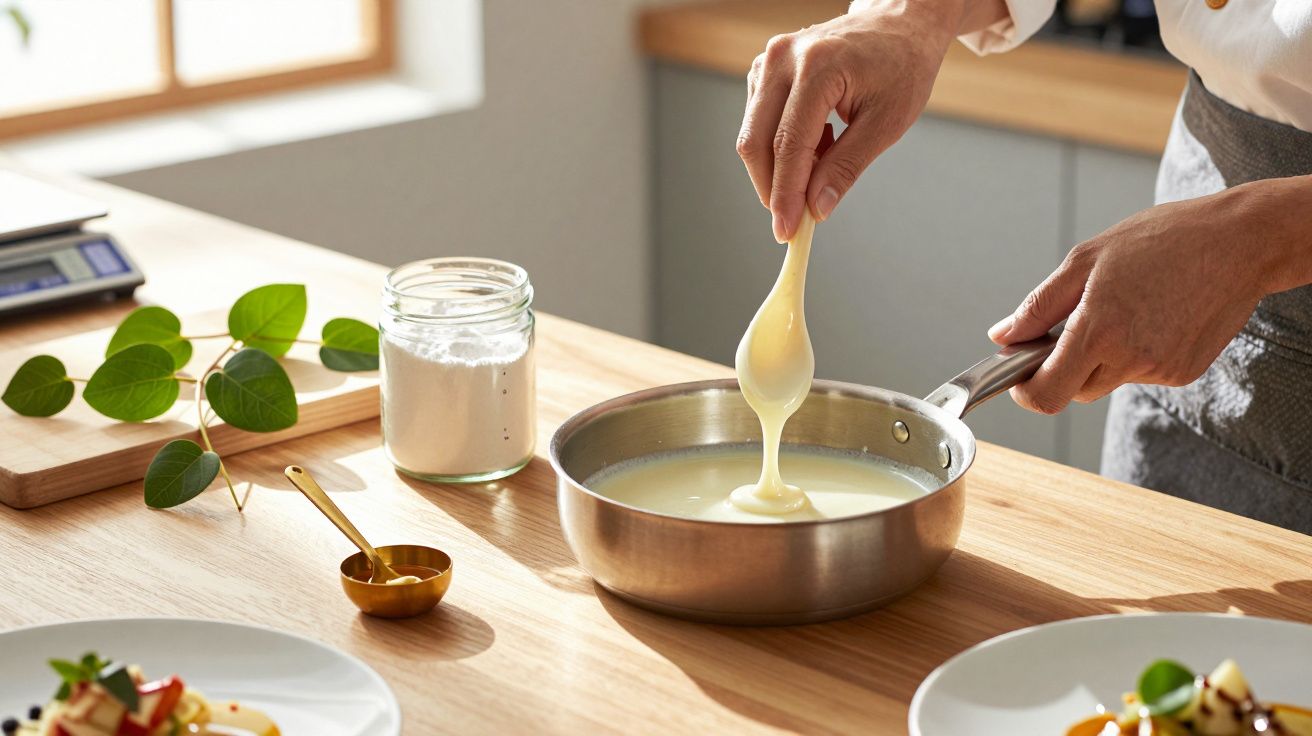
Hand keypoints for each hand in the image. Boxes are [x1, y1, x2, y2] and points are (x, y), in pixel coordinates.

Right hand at [737, 0, 1004, 242]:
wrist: (899, 24)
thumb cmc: (901, 67)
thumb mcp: (887, 123)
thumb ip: (847, 166)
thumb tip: (816, 208)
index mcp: (818, 66)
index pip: (789, 144)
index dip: (785, 194)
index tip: (787, 232)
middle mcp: (784, 58)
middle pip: (757, 141)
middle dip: (772, 189)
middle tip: (792, 222)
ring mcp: (769, 60)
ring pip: (753, 135)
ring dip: (780, 167)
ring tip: (824, 162)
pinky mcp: (765, 69)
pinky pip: (759, 122)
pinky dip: (781, 147)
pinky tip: (818, 142)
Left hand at [988, 184, 1295, 414]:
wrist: (1240, 242)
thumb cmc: (1162, 240)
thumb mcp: (1086, 260)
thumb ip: (1038, 306)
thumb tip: (1002, 336)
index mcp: (1099, 331)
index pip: (1047, 394)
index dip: (1026, 390)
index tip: (1021, 373)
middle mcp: (1130, 359)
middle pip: (1074, 390)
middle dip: (1064, 367)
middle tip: (1075, 324)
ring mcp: (1161, 370)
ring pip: (1107, 381)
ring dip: (1102, 357)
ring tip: (1125, 308)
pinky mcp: (1184, 373)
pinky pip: (1142, 374)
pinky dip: (1136, 354)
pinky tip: (1154, 316)